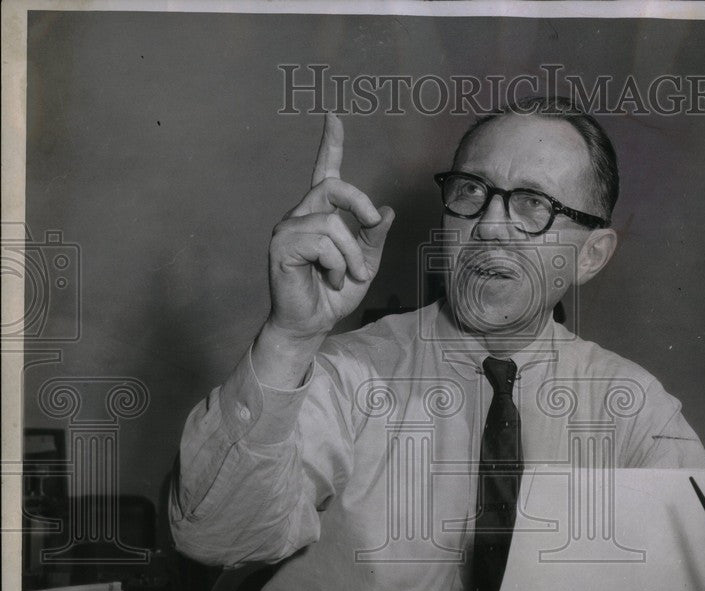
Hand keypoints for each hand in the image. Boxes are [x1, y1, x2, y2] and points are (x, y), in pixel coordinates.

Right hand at [267, 112, 394, 340]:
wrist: (312, 323)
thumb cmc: (335, 293)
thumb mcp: (366, 262)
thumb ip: (374, 236)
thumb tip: (386, 210)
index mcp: (321, 214)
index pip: (325, 171)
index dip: (330, 143)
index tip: (333, 116)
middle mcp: (301, 215)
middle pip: (333, 187)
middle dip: (360, 205)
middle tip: (371, 227)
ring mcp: (288, 229)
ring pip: (333, 224)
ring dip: (351, 255)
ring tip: (349, 276)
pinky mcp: (281, 246)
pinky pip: (321, 243)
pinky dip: (335, 265)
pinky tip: (329, 279)